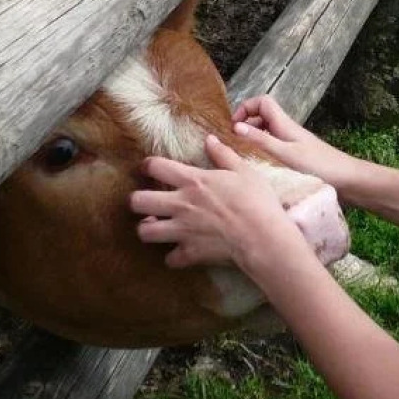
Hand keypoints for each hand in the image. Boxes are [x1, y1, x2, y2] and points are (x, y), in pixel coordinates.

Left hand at [130, 136, 302, 268]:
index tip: (147, 168)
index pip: (157, 167)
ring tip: (155, 227)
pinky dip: (174, 256)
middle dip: (136, 200)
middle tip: (144, 201)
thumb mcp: (244, 170)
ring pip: (145, 232)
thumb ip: (223, 155)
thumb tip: (209, 139)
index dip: (147, 165)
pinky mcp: (189, 253)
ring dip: (147, 229)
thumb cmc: (256, 200)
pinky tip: (180, 251)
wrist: (262, 236)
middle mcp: (181, 204)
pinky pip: (170, 259)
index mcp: (193, 181)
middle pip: (138, 201)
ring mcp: (182, 230)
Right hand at [230, 95, 365, 192]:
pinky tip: (259, 170)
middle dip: (245, 126)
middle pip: (262, 117)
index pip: (263, 102)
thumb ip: (260, 141)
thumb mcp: (284, 154)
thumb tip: (236, 127)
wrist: (347, 181)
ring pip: (267, 134)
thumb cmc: (318, 166)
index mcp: (284, 124)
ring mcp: (292, 144)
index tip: (233, 127)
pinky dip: (263, 153)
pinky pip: (274, 149)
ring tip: (242, 158)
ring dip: (253, 141)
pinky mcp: (296, 157)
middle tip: (233, 145)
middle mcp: (287, 130)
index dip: (246, 108)